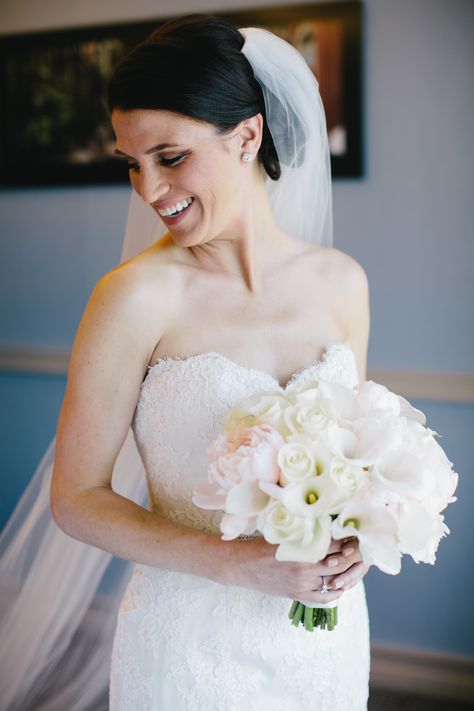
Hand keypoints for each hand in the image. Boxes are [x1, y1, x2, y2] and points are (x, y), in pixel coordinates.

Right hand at [226, 536, 364, 605]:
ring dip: (346, 573)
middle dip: (351, 556)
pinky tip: (341, 584)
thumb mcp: (284, 534)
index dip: (347, 539)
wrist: (243, 567)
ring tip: (353, 564)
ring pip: (334, 580)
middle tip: (360, 548)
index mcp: (301, 547)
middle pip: (338, 563)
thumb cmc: (262, 545)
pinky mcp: (298, 594)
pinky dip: (336, 591)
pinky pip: (324, 597)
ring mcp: (302, 583)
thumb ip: (305, 532)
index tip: (356, 534)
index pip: (333, 543)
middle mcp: (304, 567)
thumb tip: (327, 525)